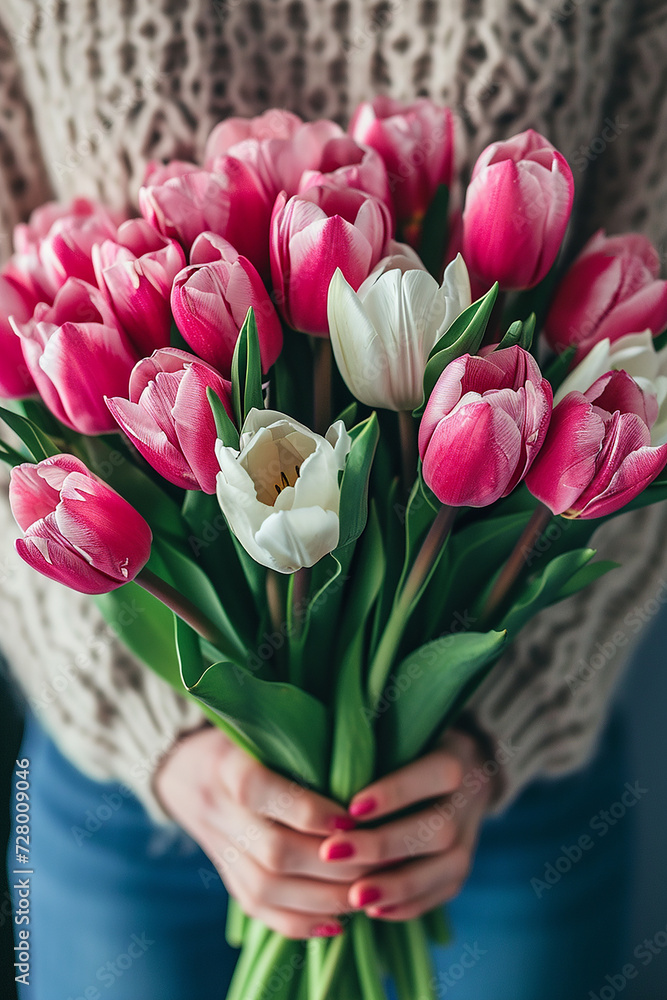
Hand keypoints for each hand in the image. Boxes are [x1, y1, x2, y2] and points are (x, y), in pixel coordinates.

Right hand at [154, 727, 371, 938]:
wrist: (184, 770)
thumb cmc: (246, 737)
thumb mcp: (266, 726)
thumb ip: (304, 744)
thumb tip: (365, 769)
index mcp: (226, 764)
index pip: (260, 791)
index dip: (307, 810)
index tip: (353, 819)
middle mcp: (217, 809)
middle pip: (273, 851)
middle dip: (332, 864)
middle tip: (380, 861)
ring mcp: (219, 849)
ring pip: (268, 888)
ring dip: (324, 898)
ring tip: (368, 893)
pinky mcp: (226, 877)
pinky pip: (259, 910)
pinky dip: (300, 922)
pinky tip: (338, 922)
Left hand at [319, 729, 498, 920]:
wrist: (460, 775)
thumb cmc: (410, 749)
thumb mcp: (400, 735)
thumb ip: (374, 752)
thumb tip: (324, 779)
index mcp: (457, 757)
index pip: (437, 773)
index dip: (396, 792)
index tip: (352, 807)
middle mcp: (470, 800)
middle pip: (438, 829)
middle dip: (383, 845)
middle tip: (332, 853)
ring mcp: (470, 839)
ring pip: (445, 869)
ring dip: (396, 885)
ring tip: (352, 895)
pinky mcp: (462, 870)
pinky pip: (441, 894)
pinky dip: (407, 905)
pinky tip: (372, 909)